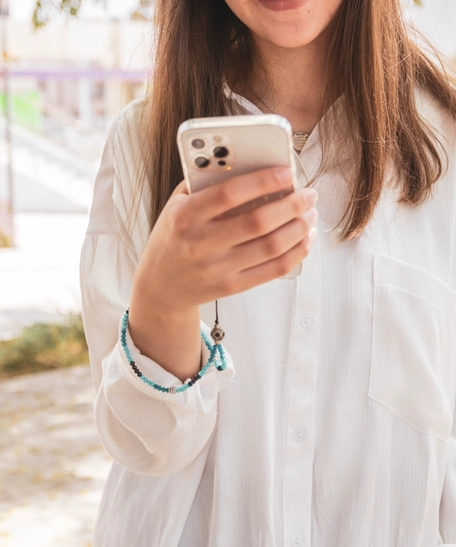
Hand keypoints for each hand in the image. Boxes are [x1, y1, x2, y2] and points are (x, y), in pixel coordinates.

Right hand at [133, 166, 317, 312]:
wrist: (161, 285)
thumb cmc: (174, 237)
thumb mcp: (177, 205)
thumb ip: (206, 184)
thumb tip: (253, 165)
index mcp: (184, 216)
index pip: (228, 194)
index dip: (262, 181)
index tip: (287, 172)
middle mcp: (200, 244)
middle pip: (257, 222)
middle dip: (291, 205)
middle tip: (308, 194)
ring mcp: (217, 269)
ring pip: (271, 247)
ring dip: (299, 228)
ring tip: (310, 214)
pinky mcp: (231, 286)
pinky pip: (273, 270)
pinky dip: (296, 253)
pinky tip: (305, 239)